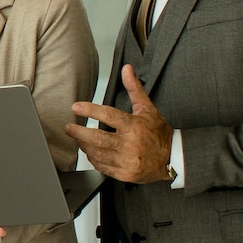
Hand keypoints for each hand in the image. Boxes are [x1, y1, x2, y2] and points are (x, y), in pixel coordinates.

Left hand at [66, 66, 174, 182]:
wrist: (173, 158)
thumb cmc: (159, 133)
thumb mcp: (147, 108)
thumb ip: (134, 89)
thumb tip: (127, 69)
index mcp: (134, 126)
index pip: (108, 115)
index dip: (90, 110)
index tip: (76, 107)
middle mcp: (130, 144)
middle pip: (97, 138)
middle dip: (78, 132)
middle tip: (68, 128)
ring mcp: (127, 161)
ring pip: (97, 153)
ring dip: (84, 145)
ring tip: (79, 138)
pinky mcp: (125, 174)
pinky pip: (102, 167)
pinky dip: (93, 159)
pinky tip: (91, 152)